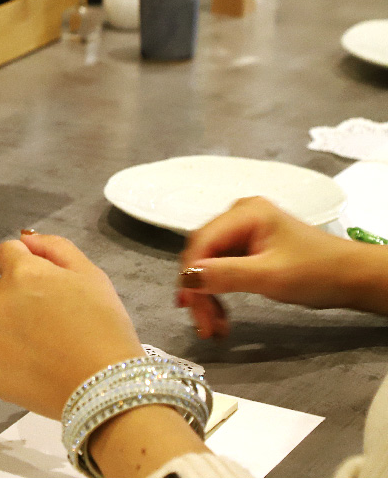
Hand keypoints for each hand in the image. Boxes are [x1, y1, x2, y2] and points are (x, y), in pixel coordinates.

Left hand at [0, 233, 144, 418]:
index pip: (6, 253)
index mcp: (21, 274)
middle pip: (4, 290)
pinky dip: (13, 360)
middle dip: (24, 299)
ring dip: (17, 329)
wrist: (106, 388)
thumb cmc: (105, 328)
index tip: (47, 284)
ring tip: (53, 348)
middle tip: (58, 321)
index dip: (27, 264)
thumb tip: (26, 239)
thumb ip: (55, 247)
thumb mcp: (91, 275)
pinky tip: (41, 368)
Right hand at [178, 196, 386, 337]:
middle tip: (202, 325)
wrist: (354, 277)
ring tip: (212, 325)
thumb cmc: (318, 272)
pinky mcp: (249, 246)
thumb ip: (226, 275)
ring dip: (208, 295)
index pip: (201, 243)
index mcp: (244, 213)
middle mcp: (238, 215)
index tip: (190, 308)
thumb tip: (186, 279)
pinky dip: (220, 291)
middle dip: (199, 291)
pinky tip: (220, 313)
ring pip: (209, 264)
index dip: (191, 276)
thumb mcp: (270, 276)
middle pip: (202, 254)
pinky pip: (223, 267)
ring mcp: (244, 230)